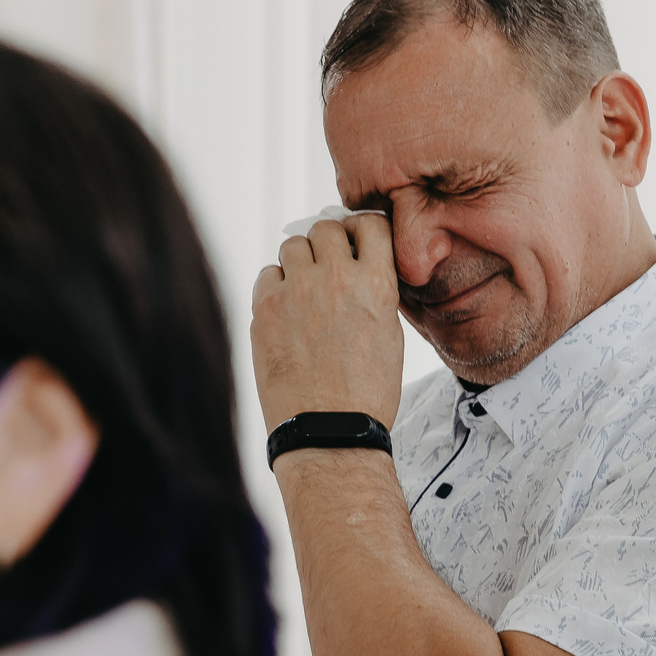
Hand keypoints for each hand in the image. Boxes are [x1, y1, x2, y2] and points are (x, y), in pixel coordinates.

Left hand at [249, 213, 406, 432]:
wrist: (329, 431)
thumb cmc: (365, 392)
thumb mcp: (390, 334)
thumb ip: (374, 290)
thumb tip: (360, 263)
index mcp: (376, 283)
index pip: (369, 224)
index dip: (361, 230)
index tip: (355, 241)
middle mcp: (335, 278)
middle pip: (325, 228)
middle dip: (328, 244)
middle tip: (327, 268)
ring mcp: (297, 291)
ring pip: (292, 245)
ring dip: (299, 261)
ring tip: (305, 291)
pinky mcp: (266, 308)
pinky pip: (266, 274)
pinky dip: (275, 285)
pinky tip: (285, 311)